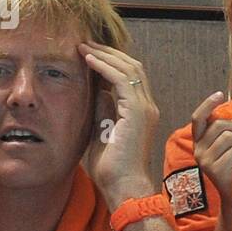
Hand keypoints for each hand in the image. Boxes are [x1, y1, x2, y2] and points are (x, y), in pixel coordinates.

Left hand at [78, 42, 158, 208]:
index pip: (129, 77)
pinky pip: (123, 79)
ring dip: (105, 55)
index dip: (110, 62)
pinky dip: (105, 67)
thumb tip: (95, 89)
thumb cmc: (110, 169)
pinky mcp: (138, 112)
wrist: (123, 186)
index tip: (88, 54)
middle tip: (85, 44)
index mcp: (140, 112)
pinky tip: (88, 60)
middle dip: (108, 52)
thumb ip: (101, 110)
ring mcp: (145, 108)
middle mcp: (147, 106)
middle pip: (132, 67)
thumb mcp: (100, 132)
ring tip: (84, 47)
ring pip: (130, 68)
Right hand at [191, 91, 231, 209]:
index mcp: (199, 141)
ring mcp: (204, 159)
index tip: (219, 94)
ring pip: (229, 137)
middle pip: (220, 125)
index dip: (207, 104)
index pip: (198, 118)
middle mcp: (197, 149)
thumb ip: (226, 131)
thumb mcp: (228, 147)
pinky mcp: (213, 169)